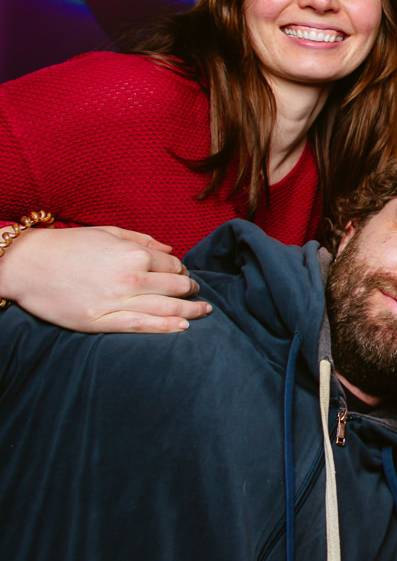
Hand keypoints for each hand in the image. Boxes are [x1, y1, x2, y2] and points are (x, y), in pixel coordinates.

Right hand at [0, 226, 210, 332]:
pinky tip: (182, 328)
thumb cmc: (68, 245)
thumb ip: (143, 240)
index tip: (185, 275)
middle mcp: (131, 278)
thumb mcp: (108, 233)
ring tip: (204, 311)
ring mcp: (116, 302)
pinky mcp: (101, 321)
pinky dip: (166, 327)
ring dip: (190, 311)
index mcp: (134, 254)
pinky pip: (141, 326)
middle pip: (176, 287)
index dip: (183, 271)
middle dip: (191, 290)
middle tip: (197, 293)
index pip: (173, 265)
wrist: (27, 264)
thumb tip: (171, 249)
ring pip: (166, 309)